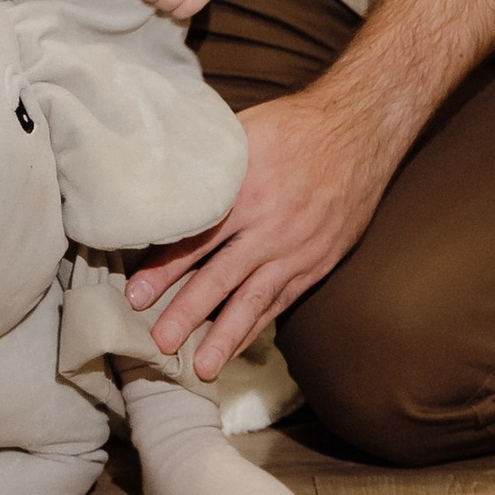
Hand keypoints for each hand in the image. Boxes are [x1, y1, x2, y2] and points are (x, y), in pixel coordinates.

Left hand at [125, 88, 393, 374]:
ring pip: (253, 300)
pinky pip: (282, 300)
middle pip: (220, 277)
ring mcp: (295, 249)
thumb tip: (156, 174)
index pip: (194, 239)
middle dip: (186, 313)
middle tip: (158, 342)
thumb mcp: (244, 131)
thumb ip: (206, 161)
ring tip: (201, 368)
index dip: (163, 269)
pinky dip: (258, 325)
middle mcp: (269, 227)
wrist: (360, 131)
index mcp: (244, 192)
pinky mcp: (317, 262)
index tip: (135, 294)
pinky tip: (238, 346)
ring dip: (225, 337)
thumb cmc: (295, 126)